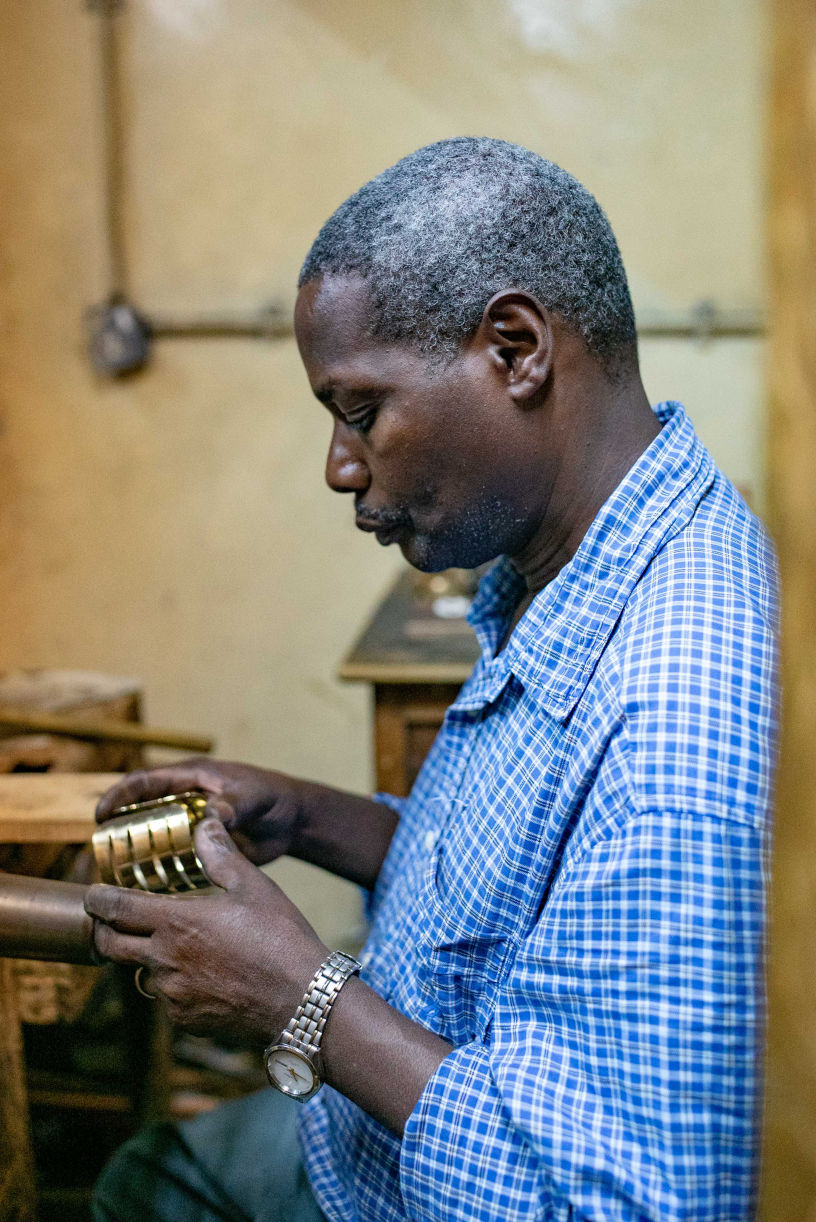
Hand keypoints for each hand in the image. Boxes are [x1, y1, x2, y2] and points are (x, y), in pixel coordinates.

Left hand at [85, 812, 327, 1042]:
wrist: (301, 998)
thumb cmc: (280, 937)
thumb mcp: (253, 886)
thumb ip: (221, 855)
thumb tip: (205, 824)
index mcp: (176, 922)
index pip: (117, 909)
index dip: (98, 900)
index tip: (92, 895)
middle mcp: (165, 960)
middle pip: (112, 946)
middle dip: (105, 932)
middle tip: (110, 922)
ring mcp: (172, 995)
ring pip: (142, 974)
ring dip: (146, 960)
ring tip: (171, 948)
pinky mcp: (185, 1020)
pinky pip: (167, 1000)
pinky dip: (175, 987)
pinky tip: (202, 977)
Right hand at [95, 758, 305, 865]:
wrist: (294, 821)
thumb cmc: (274, 797)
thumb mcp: (255, 797)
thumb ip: (235, 803)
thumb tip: (211, 815)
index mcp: (191, 778)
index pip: (145, 781)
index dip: (119, 795)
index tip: (100, 814)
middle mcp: (183, 800)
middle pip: (139, 811)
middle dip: (116, 828)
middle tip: (98, 852)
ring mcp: (189, 824)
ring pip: (150, 836)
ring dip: (132, 853)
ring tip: (113, 876)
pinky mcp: (198, 847)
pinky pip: (169, 857)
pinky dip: (156, 871)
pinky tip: (146, 892)